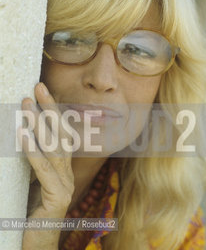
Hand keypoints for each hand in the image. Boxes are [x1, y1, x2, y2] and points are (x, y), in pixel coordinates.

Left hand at [17, 82, 74, 249]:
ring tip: (26, 104)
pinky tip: (23, 135)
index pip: (62, 132)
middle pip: (62, 134)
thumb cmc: (33, 211)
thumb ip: (36, 161)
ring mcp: (64, 185)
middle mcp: (68, 172)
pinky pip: (44, 170)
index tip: (43, 91)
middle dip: (51, 109)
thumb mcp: (34, 180)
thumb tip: (25, 135)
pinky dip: (33, 151)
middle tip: (38, 87)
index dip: (55, 111)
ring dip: (40, 124)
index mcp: (63, 167)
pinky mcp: (57, 198)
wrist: (38, 244)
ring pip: (54, 148)